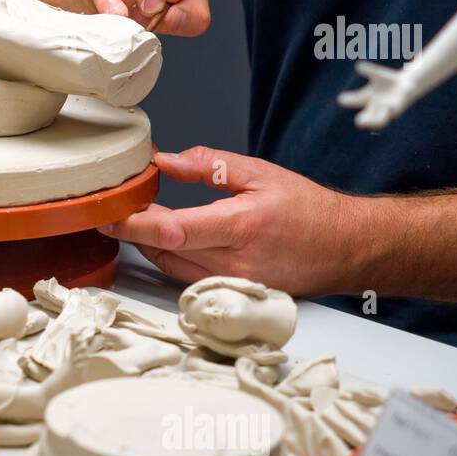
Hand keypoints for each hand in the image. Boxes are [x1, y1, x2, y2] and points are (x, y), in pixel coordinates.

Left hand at [100, 147, 368, 295]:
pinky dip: (171, 258)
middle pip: (164, 250)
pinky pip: (188, 278)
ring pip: (172, 267)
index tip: (110, 214)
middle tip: (123, 206)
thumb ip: (209, 165)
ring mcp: (234, 284)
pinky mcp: (234, 295)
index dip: (134, 225)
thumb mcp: (260, 173)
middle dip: (135, 229)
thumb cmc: (309, 210)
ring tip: (144, 219)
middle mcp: (235, 262)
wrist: (346, 248)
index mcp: (241, 226)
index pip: (172, 230)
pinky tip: (169, 241)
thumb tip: (164, 160)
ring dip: (150, 245)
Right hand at [337, 61, 419, 129]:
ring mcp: (387, 108)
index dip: (348, 101)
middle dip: (363, 120)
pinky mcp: (399, 106)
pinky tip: (390, 107)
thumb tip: (358, 65)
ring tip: (372, 122)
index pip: (355, 101)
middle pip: (367, 116)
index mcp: (367, 98)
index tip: (340, 99)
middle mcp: (375, 106)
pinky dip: (392, 109)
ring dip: (376, 120)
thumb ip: (368, 70)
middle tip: (359, 122)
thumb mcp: (377, 74)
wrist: (407, 85)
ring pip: (380, 120)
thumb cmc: (388, 81)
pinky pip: (395, 109)